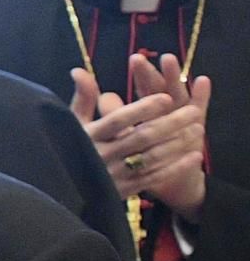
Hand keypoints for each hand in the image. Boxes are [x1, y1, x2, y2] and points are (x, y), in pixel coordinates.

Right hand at [75, 59, 212, 218]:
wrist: (62, 190)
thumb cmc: (71, 148)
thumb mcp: (74, 123)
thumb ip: (83, 98)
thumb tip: (79, 70)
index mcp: (88, 136)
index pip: (118, 120)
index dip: (142, 109)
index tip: (166, 98)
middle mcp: (101, 156)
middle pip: (141, 137)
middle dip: (170, 124)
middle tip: (193, 112)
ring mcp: (113, 175)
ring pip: (152, 158)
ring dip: (178, 143)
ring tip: (198, 129)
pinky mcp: (123, 190)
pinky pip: (155, 178)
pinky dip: (176, 167)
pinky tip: (194, 156)